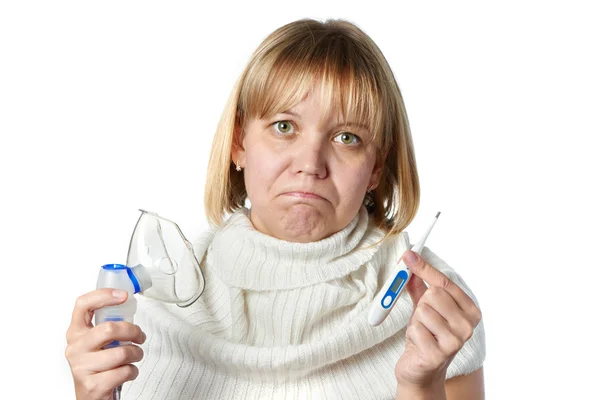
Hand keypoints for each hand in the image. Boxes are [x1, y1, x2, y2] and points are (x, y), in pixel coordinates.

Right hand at [65, 289, 145, 399]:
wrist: (92, 397)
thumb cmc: (99, 366)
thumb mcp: (98, 342)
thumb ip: (107, 324)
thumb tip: (127, 304)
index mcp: (76, 333)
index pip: (82, 305)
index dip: (103, 296)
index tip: (123, 296)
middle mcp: (75, 348)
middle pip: (108, 329)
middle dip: (132, 331)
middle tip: (139, 336)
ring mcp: (82, 368)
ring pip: (121, 352)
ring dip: (136, 354)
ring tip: (134, 356)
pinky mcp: (93, 386)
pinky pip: (124, 371)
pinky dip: (133, 371)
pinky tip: (127, 372)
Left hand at [395, 250, 481, 390]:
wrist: (421, 370)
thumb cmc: (426, 336)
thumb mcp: (425, 308)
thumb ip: (420, 285)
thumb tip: (409, 260)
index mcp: (470, 311)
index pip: (445, 283)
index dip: (424, 268)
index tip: (408, 255)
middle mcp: (468, 326)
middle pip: (434, 295)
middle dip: (422, 304)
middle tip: (423, 318)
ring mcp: (455, 342)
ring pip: (423, 311)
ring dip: (416, 321)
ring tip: (422, 333)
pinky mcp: (438, 354)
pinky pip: (415, 329)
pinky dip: (412, 334)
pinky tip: (419, 344)